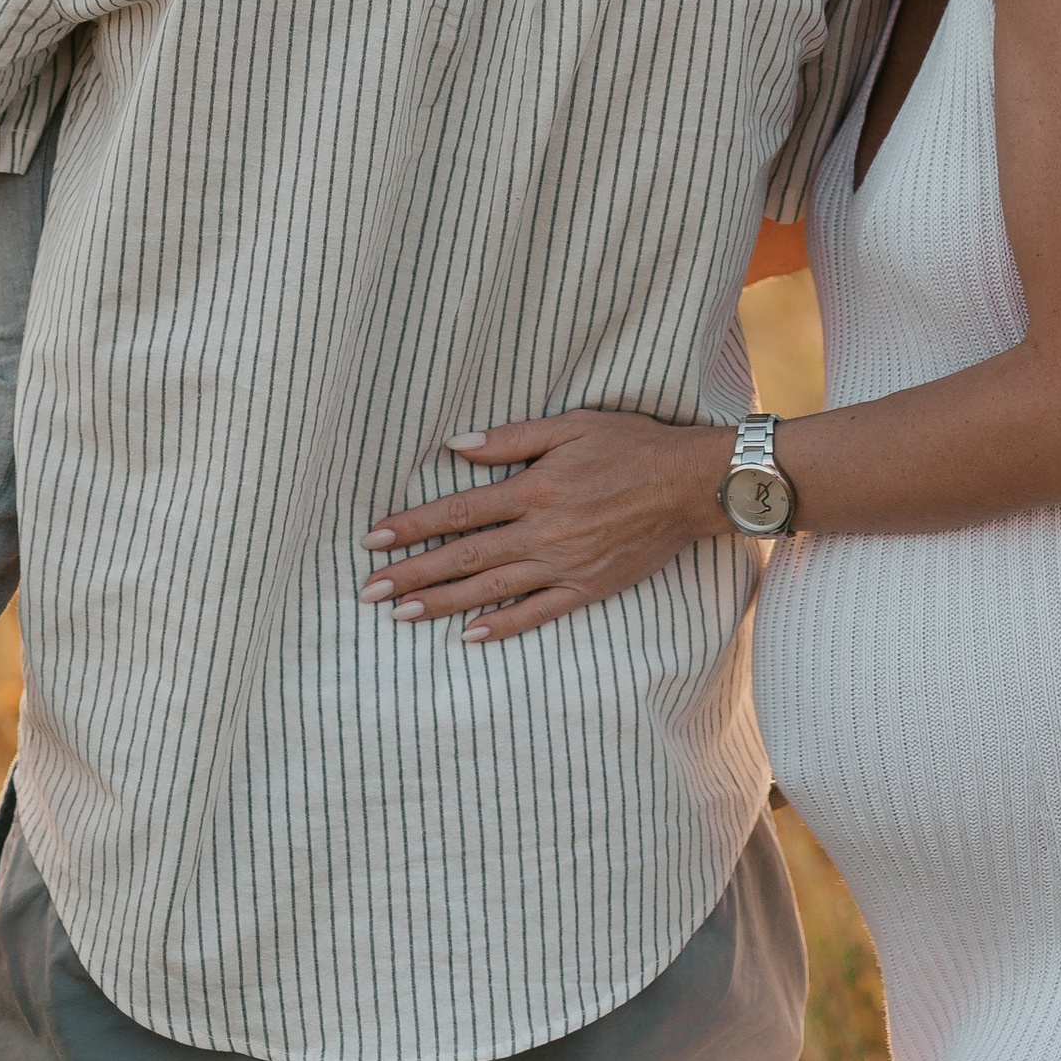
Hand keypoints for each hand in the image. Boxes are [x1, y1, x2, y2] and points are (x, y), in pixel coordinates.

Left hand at [360, 411, 730, 642]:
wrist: (690, 485)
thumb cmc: (630, 444)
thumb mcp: (570, 425)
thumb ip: (511, 437)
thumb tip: (456, 445)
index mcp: (534, 488)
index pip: (459, 511)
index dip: (413, 526)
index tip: (375, 540)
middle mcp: (543, 532)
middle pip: (465, 556)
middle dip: (413, 574)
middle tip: (369, 591)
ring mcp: (565, 565)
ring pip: (491, 589)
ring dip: (442, 603)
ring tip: (402, 615)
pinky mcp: (587, 588)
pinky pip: (537, 613)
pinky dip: (502, 626)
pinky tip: (470, 636)